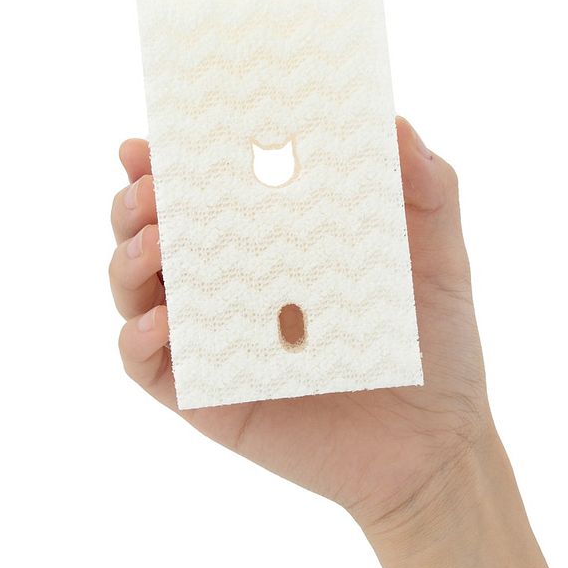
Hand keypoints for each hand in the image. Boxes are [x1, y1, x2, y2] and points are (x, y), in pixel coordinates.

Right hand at [109, 118, 492, 534]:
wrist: (437, 445)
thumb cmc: (436, 346)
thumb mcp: (440, 254)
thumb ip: (428, 187)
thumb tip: (392, 123)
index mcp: (273, 245)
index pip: (206, 193)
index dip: (169, 163)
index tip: (154, 136)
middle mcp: (232, 288)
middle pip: (156, 236)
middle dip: (135, 205)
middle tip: (146, 186)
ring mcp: (216, 342)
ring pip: (139, 295)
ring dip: (127, 262)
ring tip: (152, 242)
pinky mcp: (208, 399)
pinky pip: (151, 369)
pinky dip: (137, 341)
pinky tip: (160, 323)